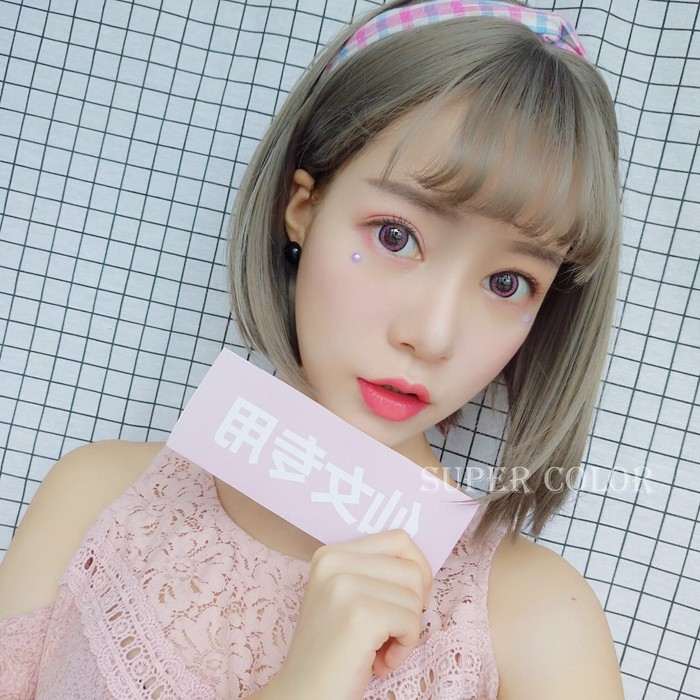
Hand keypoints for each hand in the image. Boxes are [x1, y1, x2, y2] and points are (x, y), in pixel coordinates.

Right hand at [266, 529, 431, 699]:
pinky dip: (405, 649)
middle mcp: (334, 562)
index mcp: (330, 553)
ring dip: (407, 630)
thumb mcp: (345, 596)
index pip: (399, 540)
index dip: (415, 573)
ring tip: (379, 648)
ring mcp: (345, 587)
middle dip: (412, 607)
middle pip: (412, 570)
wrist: (303, 695)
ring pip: (415, 597)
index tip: (403, 601)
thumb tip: (422, 568)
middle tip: (388, 632)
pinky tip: (378, 663)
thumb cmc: (332, 651)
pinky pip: (412, 623)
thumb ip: (374, 573)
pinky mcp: (361, 616)